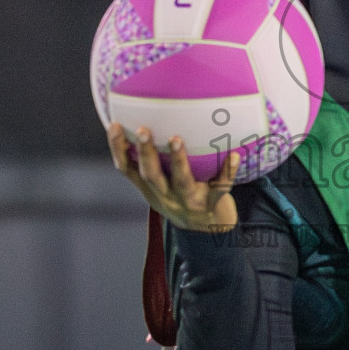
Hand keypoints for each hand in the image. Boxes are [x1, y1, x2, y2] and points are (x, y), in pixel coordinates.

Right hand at [107, 123, 239, 232]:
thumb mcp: (160, 186)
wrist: (207, 229)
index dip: (118, 149)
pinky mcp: (212, 204)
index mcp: (151, 189)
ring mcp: (189, 201)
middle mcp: (166, 196)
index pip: (128, 169)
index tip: (114, 126)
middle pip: (151, 175)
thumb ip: (152, 162)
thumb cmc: (181, 196)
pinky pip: (221, 187)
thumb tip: (143, 120)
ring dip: (178, 160)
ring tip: (176, 139)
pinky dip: (228, 171)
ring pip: (182, 181)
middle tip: (143, 131)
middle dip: (146, 153)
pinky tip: (234, 155)